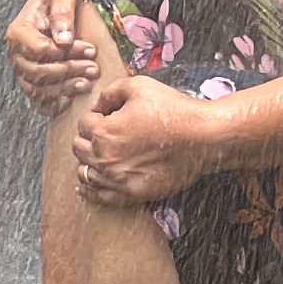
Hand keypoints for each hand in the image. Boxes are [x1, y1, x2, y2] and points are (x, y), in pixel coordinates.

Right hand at [4, 0, 98, 116]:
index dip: (58, 52)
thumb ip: (62, 11)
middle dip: (66, 70)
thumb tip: (62, 40)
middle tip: (93, 67)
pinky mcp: (36, 83)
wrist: (77, 5)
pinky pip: (39, 101)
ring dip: (64, 88)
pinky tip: (72, 98)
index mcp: (20, 29)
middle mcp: (18, 52)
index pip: (33, 48)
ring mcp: (25, 70)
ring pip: (37, 88)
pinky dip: (54, 103)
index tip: (87, 48)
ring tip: (88, 81)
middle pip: (34, 71)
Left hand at [71, 75, 222, 205]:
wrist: (202, 138)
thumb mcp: (140, 86)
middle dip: (88, 137)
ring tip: (103, 154)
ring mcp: (117, 180)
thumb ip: (111, 91)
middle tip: (106, 132)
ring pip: (85, 173)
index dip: (96, 115)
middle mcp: (105, 159)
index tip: (109, 114)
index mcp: (104, 132)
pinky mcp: (131, 194)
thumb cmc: (173, 110)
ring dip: (90, 161)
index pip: (84, 123)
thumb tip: (99, 103)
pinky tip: (87, 186)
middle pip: (79, 149)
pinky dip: (90, 191)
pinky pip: (100, 197)